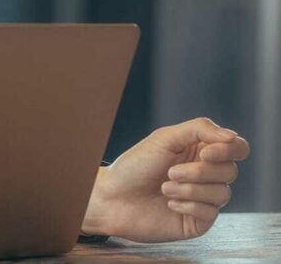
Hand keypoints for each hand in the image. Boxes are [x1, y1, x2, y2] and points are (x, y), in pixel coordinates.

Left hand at [82, 117, 249, 242]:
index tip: (204, 153)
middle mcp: (206, 175)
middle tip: (170, 172)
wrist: (113, 197)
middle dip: (199, 172)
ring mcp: (204, 198)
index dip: (228, 150)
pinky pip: (211, 212)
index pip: (237, 148)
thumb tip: (232, 137)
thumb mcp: (165, 138)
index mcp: (201, 151)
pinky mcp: (198, 220)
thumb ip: (199, 129)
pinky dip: (188, 205)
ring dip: (189, 189)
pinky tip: (169, 203)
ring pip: (223, 193)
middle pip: (230, 171)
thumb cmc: (136, 166)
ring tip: (164, 187)